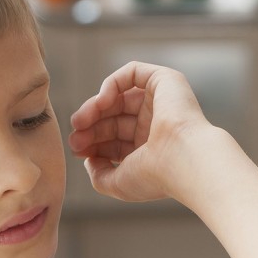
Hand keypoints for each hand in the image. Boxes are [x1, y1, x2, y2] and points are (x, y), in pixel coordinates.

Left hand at [68, 61, 220, 201]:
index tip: (77, 151)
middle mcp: (157, 126)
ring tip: (80, 122)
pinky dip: (111, 84)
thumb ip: (99, 175)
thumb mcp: (118, 183)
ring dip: (95, 107)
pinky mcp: (166, 81)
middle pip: (114, 119)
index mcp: (151, 149)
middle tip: (75, 138)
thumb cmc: (155, 176)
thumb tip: (90, 160)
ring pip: (119, 97)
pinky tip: (102, 102)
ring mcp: (162, 102)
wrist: (182, 160)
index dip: (94, 143)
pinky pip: (132, 73)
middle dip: (90, 128)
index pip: (115, 140)